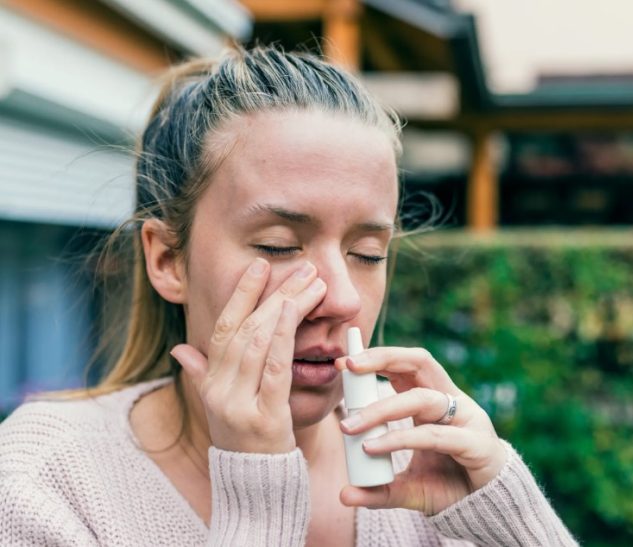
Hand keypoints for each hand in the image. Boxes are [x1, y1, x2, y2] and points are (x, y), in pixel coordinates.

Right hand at [171, 258, 325, 453]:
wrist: (255, 484)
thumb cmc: (244, 439)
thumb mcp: (219, 405)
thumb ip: (201, 374)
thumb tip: (181, 349)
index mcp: (211, 382)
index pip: (223, 327)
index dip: (241, 294)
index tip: (260, 265)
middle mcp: (220, 389)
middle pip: (246, 329)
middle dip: (275, 293)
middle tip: (303, 268)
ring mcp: (239, 404)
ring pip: (259, 342)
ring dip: (286, 307)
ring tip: (310, 282)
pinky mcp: (264, 418)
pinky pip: (273, 370)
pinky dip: (283, 338)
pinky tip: (294, 313)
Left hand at [335, 347, 507, 514]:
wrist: (488, 510)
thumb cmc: (449, 487)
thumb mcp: (408, 488)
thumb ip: (379, 489)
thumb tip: (344, 494)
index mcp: (433, 402)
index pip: (405, 367)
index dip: (377, 358)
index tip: (342, 362)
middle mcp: (450, 402)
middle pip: (419, 362)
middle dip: (383, 358)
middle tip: (349, 366)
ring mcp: (467, 419)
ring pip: (422, 398)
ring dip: (382, 409)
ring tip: (350, 426)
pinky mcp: (476, 444)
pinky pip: (435, 436)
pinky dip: (402, 439)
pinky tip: (375, 447)